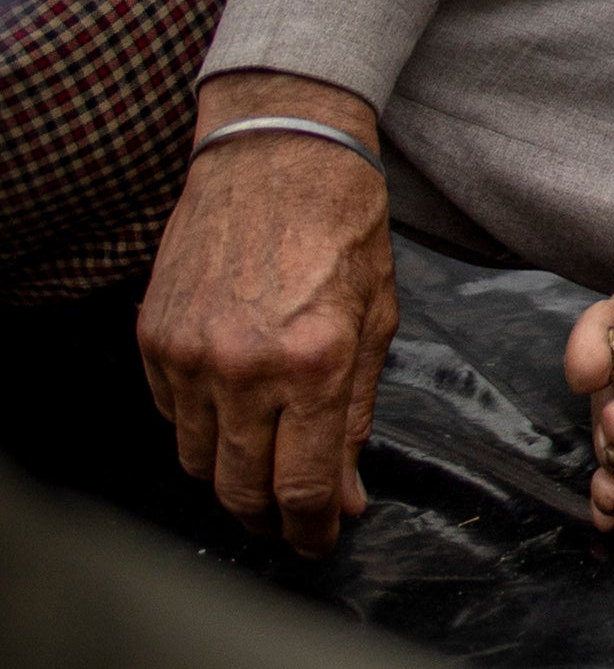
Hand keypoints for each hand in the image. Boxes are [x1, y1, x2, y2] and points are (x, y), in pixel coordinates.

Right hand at [138, 76, 397, 554]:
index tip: (322, 540)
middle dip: (268, 517)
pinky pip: (172, 417)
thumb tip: (346, 494)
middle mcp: (245, 367)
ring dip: (232, 476)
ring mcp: (190, 355)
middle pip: (240, 487)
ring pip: (199, 461)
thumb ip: (357, 412)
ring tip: (264, 465)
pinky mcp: (154, 340)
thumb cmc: (343, 228)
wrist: (278, 155)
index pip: (302, 483)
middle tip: (290, 519)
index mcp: (315, 361)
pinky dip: (201, 429)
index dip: (312, 527)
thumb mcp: (377, 318)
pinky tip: (232, 411)